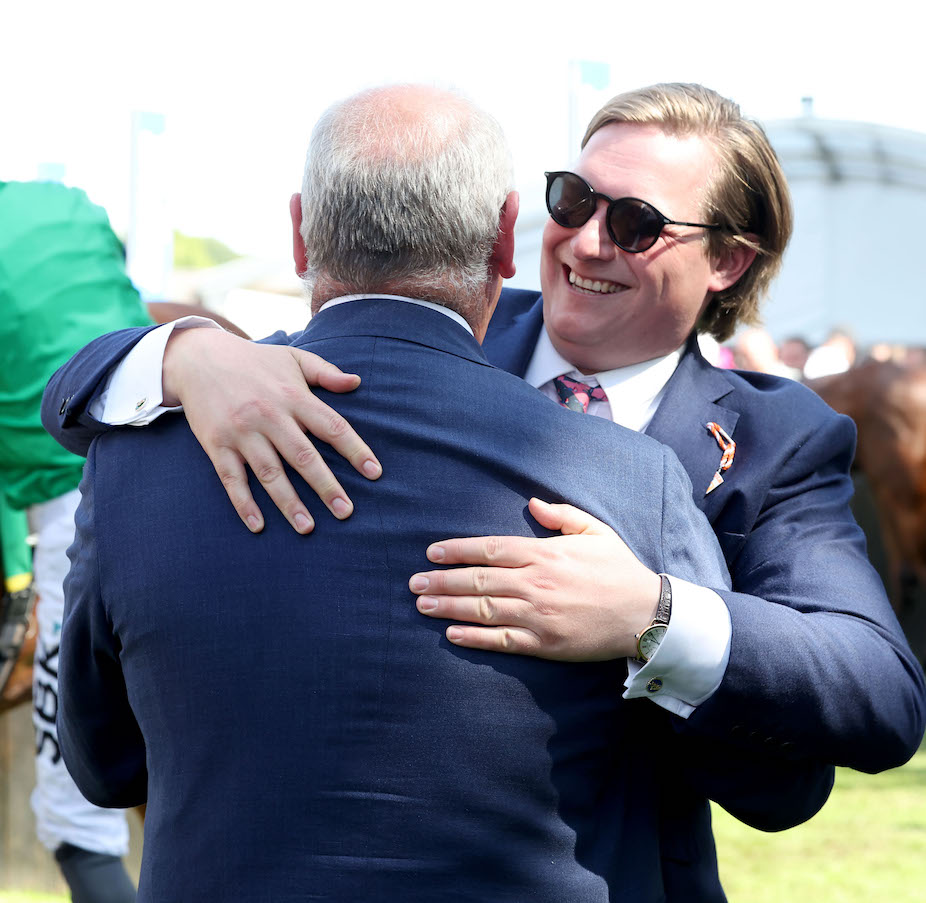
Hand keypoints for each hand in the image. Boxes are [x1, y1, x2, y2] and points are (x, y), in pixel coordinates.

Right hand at [163, 327, 381, 532]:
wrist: (197, 357)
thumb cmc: (254, 361)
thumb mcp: (293, 358)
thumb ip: (326, 372)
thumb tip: (357, 382)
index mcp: (293, 396)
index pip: (332, 426)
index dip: (355, 450)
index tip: (374, 472)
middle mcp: (269, 415)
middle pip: (303, 456)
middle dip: (326, 486)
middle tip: (345, 512)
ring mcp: (241, 431)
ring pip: (269, 473)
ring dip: (289, 503)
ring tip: (307, 528)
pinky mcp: (217, 444)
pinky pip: (232, 478)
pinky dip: (244, 503)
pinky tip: (258, 525)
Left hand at [409, 498, 660, 659]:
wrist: (645, 614)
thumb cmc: (618, 569)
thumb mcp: (594, 531)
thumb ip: (560, 515)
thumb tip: (531, 503)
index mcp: (544, 553)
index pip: (489, 549)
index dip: (457, 551)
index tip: (432, 553)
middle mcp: (535, 582)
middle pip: (478, 580)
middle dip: (441, 580)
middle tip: (414, 582)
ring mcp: (537, 615)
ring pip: (482, 610)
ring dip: (448, 607)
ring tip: (422, 604)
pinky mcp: (543, 642)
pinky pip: (501, 640)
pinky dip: (473, 637)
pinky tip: (451, 633)